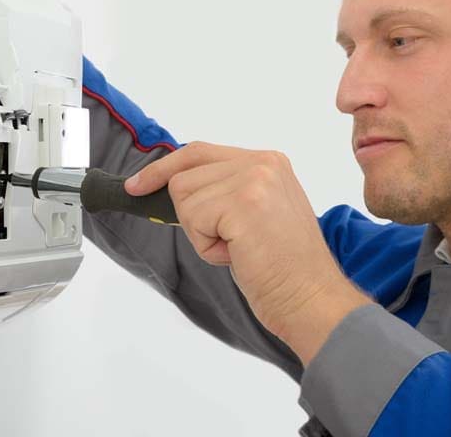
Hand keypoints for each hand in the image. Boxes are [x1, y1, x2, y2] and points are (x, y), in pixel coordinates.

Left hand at [125, 142, 370, 363]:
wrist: (312, 298)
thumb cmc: (284, 268)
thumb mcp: (258, 213)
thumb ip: (227, 190)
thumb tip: (176, 187)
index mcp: (268, 161)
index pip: (199, 152)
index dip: (164, 169)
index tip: (138, 185)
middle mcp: (263, 162)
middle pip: (184, 175)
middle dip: (192, 215)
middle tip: (229, 242)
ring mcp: (254, 179)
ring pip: (183, 198)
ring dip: (202, 234)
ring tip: (240, 248)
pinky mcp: (243, 203)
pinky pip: (192, 220)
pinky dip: (207, 247)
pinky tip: (239, 255)